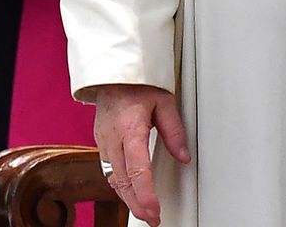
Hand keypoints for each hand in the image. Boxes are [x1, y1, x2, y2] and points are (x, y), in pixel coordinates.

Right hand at [94, 84, 189, 226]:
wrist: (114, 73)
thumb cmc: (139, 84)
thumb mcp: (165, 102)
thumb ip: (175, 131)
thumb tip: (184, 156)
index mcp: (130, 128)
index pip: (138, 169)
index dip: (146, 193)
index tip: (154, 209)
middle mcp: (113, 139)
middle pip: (123, 181)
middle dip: (138, 204)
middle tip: (153, 219)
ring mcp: (103, 142)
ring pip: (114, 179)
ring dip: (128, 198)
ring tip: (144, 211)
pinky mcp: (101, 143)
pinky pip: (109, 170)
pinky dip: (120, 185)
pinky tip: (130, 193)